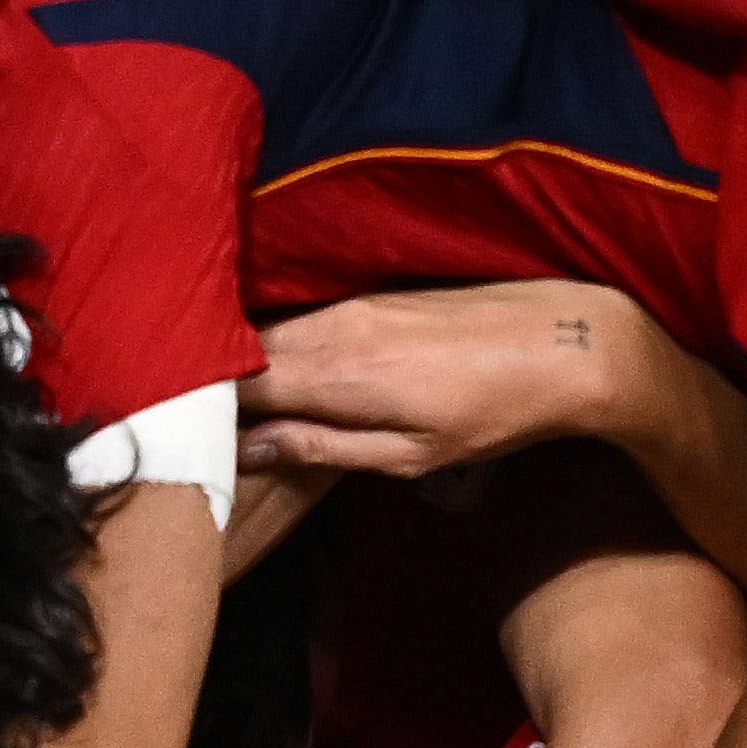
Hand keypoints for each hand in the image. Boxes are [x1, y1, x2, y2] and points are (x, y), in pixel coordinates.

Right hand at [237, 281, 657, 478]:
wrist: (561, 342)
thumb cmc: (491, 415)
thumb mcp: (410, 456)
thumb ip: (322, 447)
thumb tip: (248, 448)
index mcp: (334, 376)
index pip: (234, 384)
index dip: (201, 407)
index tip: (185, 432)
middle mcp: (328, 328)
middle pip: (240, 350)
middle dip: (212, 381)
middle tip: (197, 419)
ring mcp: (345, 303)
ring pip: (266, 329)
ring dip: (244, 360)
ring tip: (233, 398)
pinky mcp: (365, 292)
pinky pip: (298, 316)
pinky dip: (277, 342)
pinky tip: (284, 368)